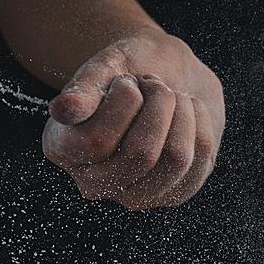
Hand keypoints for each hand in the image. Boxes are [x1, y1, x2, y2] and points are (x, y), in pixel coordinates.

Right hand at [42, 29, 224, 209]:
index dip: (124, 100)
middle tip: (155, 84)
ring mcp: (135, 196)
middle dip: (158, 104)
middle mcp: (93, 183)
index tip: (127, 81)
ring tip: (171, 97)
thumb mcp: (105, 68)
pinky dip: (199, 122)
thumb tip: (63, 110)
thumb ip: (84, 88)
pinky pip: (200, 158)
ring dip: (181, 112)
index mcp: (63, 149)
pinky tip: (186, 112)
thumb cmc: (129, 69)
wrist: (166, 75)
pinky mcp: (173, 195)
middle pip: (142, 154)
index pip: (97, 140)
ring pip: (176, 158)